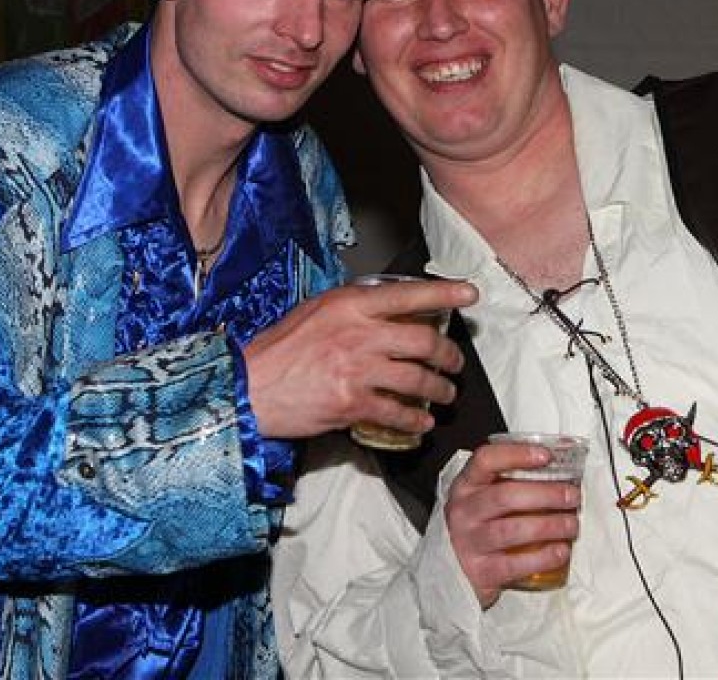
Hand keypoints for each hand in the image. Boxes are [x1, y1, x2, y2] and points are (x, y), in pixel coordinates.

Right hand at [241, 277, 471, 439]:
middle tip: (456, 363)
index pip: (408, 294)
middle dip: (450, 355)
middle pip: (424, 342)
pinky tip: (422, 422)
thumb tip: (389, 311)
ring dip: (440, 389)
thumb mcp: (316, 312)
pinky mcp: (352, 404)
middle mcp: (358, 334)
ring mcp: (357, 370)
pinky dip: (416, 420)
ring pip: (418, 379)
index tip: (469, 294)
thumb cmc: (279, 349)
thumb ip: (353, 310)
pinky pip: (398, 413)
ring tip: (446, 394)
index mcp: (350, 305)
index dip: (444, 294)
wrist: (248, 387)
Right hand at [443, 441, 581, 608]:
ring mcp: (469, 542)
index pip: (486, 460)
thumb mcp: (485, 495)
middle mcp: (464, 511)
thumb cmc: (480, 523)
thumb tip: (562, 465)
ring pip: (512, 530)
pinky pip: (515, 564)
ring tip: (572, 525)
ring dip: (549, 526)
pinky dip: (543, 557)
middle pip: (505, 496)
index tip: (547, 456)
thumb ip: (512, 480)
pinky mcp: (480, 572)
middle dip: (545, 494)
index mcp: (466, 485)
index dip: (517, 455)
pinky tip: (561, 551)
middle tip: (572, 496)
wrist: (451, 568)